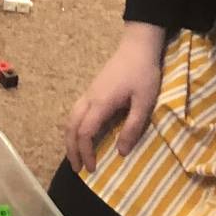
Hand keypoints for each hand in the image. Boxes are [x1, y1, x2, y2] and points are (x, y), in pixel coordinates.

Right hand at [64, 24, 164, 172]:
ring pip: (70, 118)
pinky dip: (74, 128)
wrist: (138, 47)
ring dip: (70, 138)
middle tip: (77, 168)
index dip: (86, 152)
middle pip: (71, 127)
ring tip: (75, 155)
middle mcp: (89, 99)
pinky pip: (76, 112)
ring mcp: (89, 93)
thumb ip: (132, 127)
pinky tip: (82, 134)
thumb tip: (121, 153)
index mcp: (101, 103)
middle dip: (72, 149)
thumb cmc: (143, 74)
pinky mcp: (92, 90)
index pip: (85, 133)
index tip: (92, 169)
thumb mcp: (144, 102)